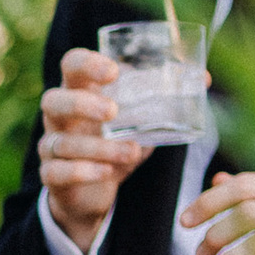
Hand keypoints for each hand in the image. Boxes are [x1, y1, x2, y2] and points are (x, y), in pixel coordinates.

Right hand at [37, 46, 144, 246]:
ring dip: (99, 147)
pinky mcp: (51, 176)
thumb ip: (163, 99)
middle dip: (82, 104)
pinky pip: (57, 172)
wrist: (92, 190)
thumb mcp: (140, 119)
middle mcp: (58, 117)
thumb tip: (203, 78)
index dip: (86, 64)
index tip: (113, 71)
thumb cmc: (115, 142)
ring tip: (132, 152)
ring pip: (61, 143)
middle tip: (113, 112)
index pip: (71, 65)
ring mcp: (51, 146)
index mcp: (79, 91)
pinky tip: (107, 173)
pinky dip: (83, 172)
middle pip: (53, 100)